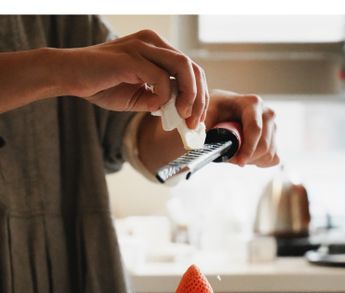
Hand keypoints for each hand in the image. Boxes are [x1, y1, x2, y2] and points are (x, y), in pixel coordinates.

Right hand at [61, 29, 208, 124]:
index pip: (190, 70)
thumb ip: (157, 101)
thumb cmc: (101, 84)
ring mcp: (143, 46)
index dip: (198, 95)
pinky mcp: (132, 57)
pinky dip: (163, 97)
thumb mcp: (136, 97)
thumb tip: (176, 112)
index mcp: (156, 49)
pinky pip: (160, 78)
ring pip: (183, 67)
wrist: (70, 76)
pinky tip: (154, 109)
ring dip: (189, 96)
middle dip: (199, 98)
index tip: (195, 119)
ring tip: (184, 117)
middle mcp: (153, 42)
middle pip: (192, 67)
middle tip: (194, 122)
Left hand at [205, 90, 278, 167]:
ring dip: (253, 160)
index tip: (238, 162)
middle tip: (232, 160)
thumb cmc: (212, 113)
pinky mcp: (274, 138)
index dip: (247, 149)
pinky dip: (260, 162)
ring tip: (237, 156)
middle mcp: (266, 112)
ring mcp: (273, 125)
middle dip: (248, 158)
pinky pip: (273, 158)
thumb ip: (201, 129)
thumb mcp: (205, 117)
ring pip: (270, 153)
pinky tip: (247, 157)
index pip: (255, 129)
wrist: (220, 112)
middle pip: (265, 144)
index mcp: (251, 103)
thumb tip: (196, 143)